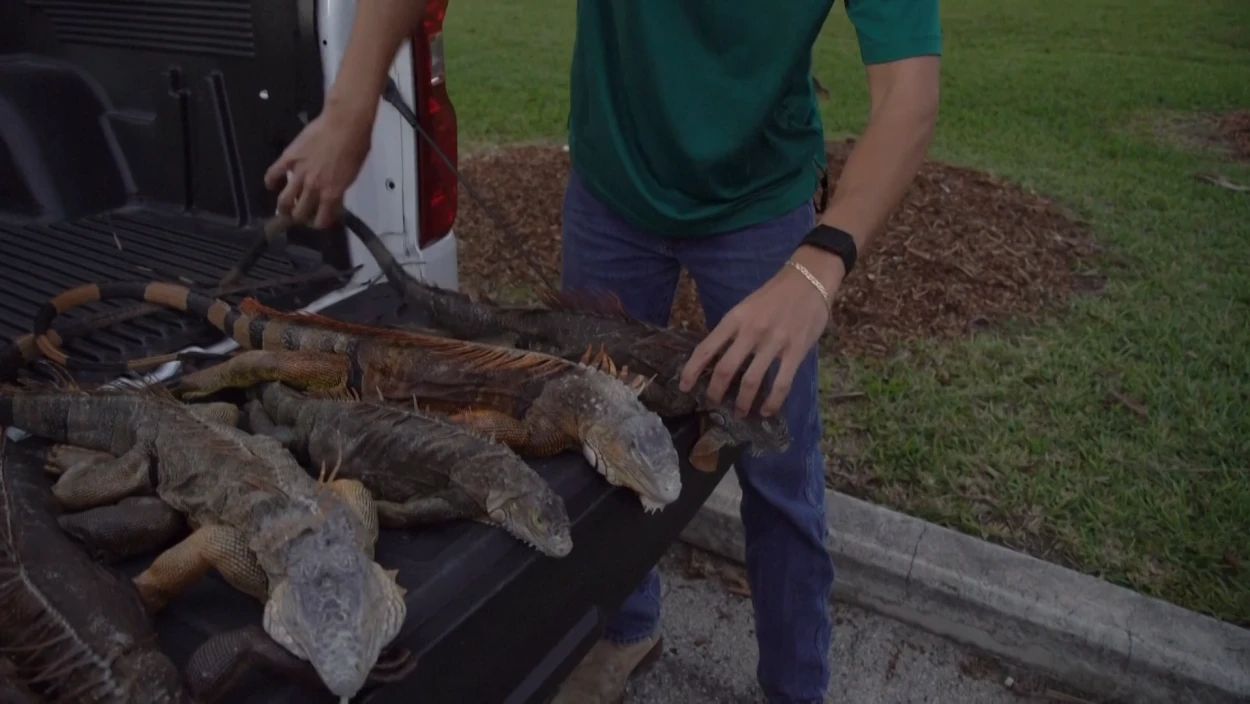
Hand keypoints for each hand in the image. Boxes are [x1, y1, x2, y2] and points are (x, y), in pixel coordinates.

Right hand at [264, 101, 374, 228]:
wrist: (345, 124)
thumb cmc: (356, 147)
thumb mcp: (352, 175)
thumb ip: (340, 189)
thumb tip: (334, 198)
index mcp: (332, 193)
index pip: (322, 219)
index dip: (319, 223)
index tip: (319, 221)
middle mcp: (313, 188)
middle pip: (300, 212)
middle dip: (300, 217)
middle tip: (300, 214)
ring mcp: (299, 174)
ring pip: (285, 199)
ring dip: (283, 207)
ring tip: (284, 209)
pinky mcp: (289, 158)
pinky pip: (273, 174)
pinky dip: (270, 182)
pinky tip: (271, 185)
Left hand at [679, 248, 841, 416]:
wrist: (808, 280)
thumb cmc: (773, 296)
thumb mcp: (745, 307)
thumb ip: (732, 331)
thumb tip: (715, 358)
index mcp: (735, 319)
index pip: (706, 348)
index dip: (691, 371)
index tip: (683, 387)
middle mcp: (751, 331)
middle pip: (725, 369)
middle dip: (715, 392)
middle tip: (712, 403)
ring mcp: (774, 342)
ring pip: (752, 381)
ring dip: (742, 402)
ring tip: (739, 412)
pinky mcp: (796, 351)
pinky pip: (781, 383)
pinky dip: (772, 402)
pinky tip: (766, 410)